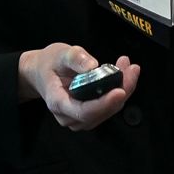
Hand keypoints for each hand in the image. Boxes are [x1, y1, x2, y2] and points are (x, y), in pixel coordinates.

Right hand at [19, 44, 140, 131]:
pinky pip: (109, 108)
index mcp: (57, 102)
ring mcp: (79, 119)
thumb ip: (75, 58)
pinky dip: (120, 92)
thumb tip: (93, 66)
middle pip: (101, 112)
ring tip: (128, 67)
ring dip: (124, 90)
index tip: (120, 90)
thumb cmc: (49, 64)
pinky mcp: (89, 116)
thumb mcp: (59, 54)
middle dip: (122, 90)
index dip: (104, 103)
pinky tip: (124, 75)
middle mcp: (68, 116)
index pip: (83, 111)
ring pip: (108, 111)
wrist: (41, 73)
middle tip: (131, 68)